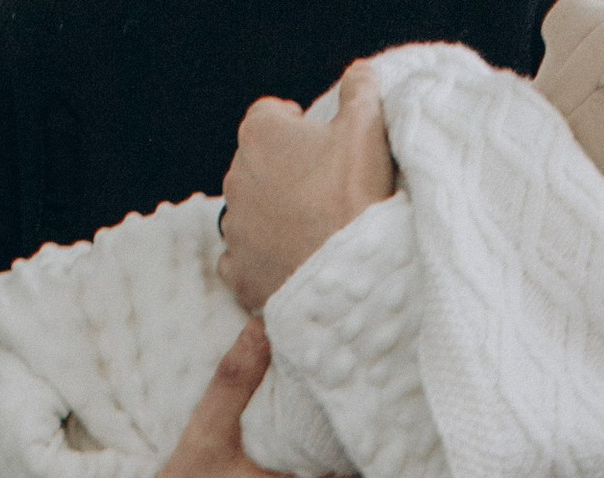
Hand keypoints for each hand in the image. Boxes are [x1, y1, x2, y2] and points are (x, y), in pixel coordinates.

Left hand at [219, 65, 395, 315]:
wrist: (352, 278)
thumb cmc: (357, 198)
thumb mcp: (368, 128)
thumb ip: (360, 90)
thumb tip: (359, 73)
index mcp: (260, 133)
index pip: (271, 115)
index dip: (296, 127)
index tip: (321, 145)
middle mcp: (236, 176)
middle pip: (257, 165)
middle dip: (283, 173)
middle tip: (322, 193)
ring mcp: (235, 229)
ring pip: (248, 213)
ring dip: (271, 217)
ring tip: (310, 232)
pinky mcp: (237, 274)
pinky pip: (239, 260)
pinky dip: (258, 261)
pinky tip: (286, 264)